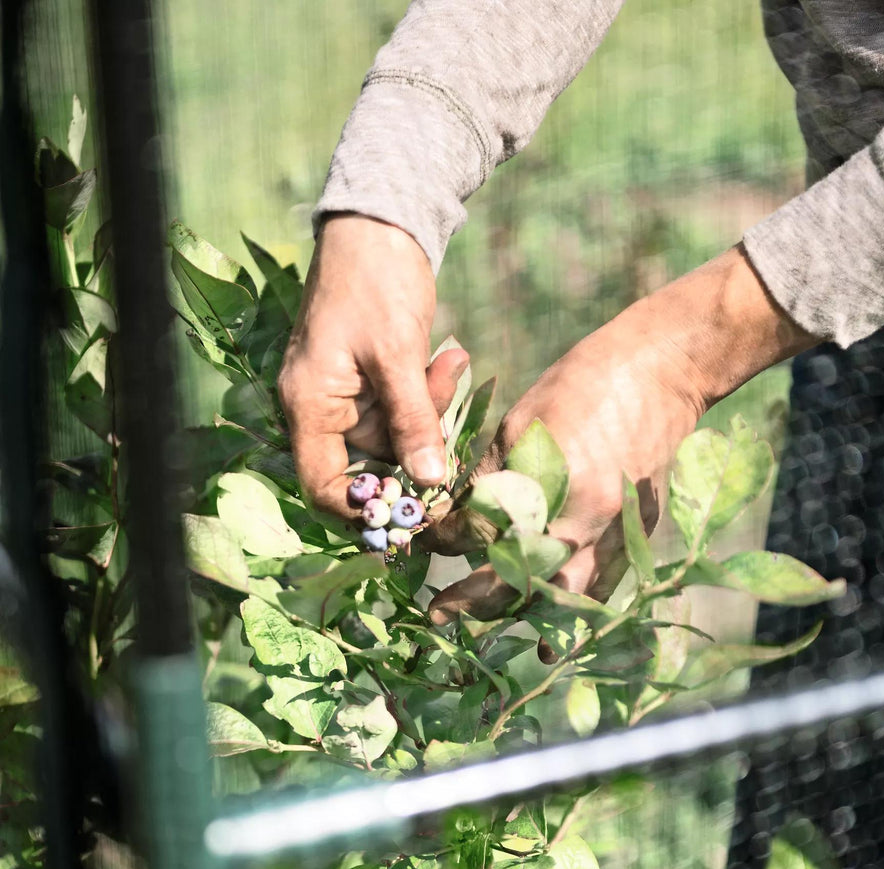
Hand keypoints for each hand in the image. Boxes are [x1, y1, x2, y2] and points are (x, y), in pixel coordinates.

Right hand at [278, 214, 468, 516]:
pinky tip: (450, 357)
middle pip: (370, 461)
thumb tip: (430, 483)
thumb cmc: (376, 280)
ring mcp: (344, 392)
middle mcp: (319, 405)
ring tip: (451, 361)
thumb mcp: (398, 354)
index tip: (414, 510)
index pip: (323, 485)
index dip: (364, 508)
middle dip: (416, 443)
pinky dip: (427, 392)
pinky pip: (400, 406)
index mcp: (310, 403)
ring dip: (430, 409)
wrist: (379, 220)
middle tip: (449, 404)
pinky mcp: (368, 377)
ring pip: (394, 433)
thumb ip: (414, 421)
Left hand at [425, 245, 812, 624]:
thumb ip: (488, 478)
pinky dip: (571, 614)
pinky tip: (548, 641)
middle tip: (439, 612)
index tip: (421, 549)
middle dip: (477, 600)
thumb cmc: (582, 387)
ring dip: (522, 614)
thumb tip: (450, 519)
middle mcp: (588, 521)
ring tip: (486, 626)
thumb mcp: (521, 424)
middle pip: (523, 580)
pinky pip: (600, 591)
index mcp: (553, 485)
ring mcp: (618, 535)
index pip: (486, 533)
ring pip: (562, 598)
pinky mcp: (637, 539)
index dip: (448, 544)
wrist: (661, 373)